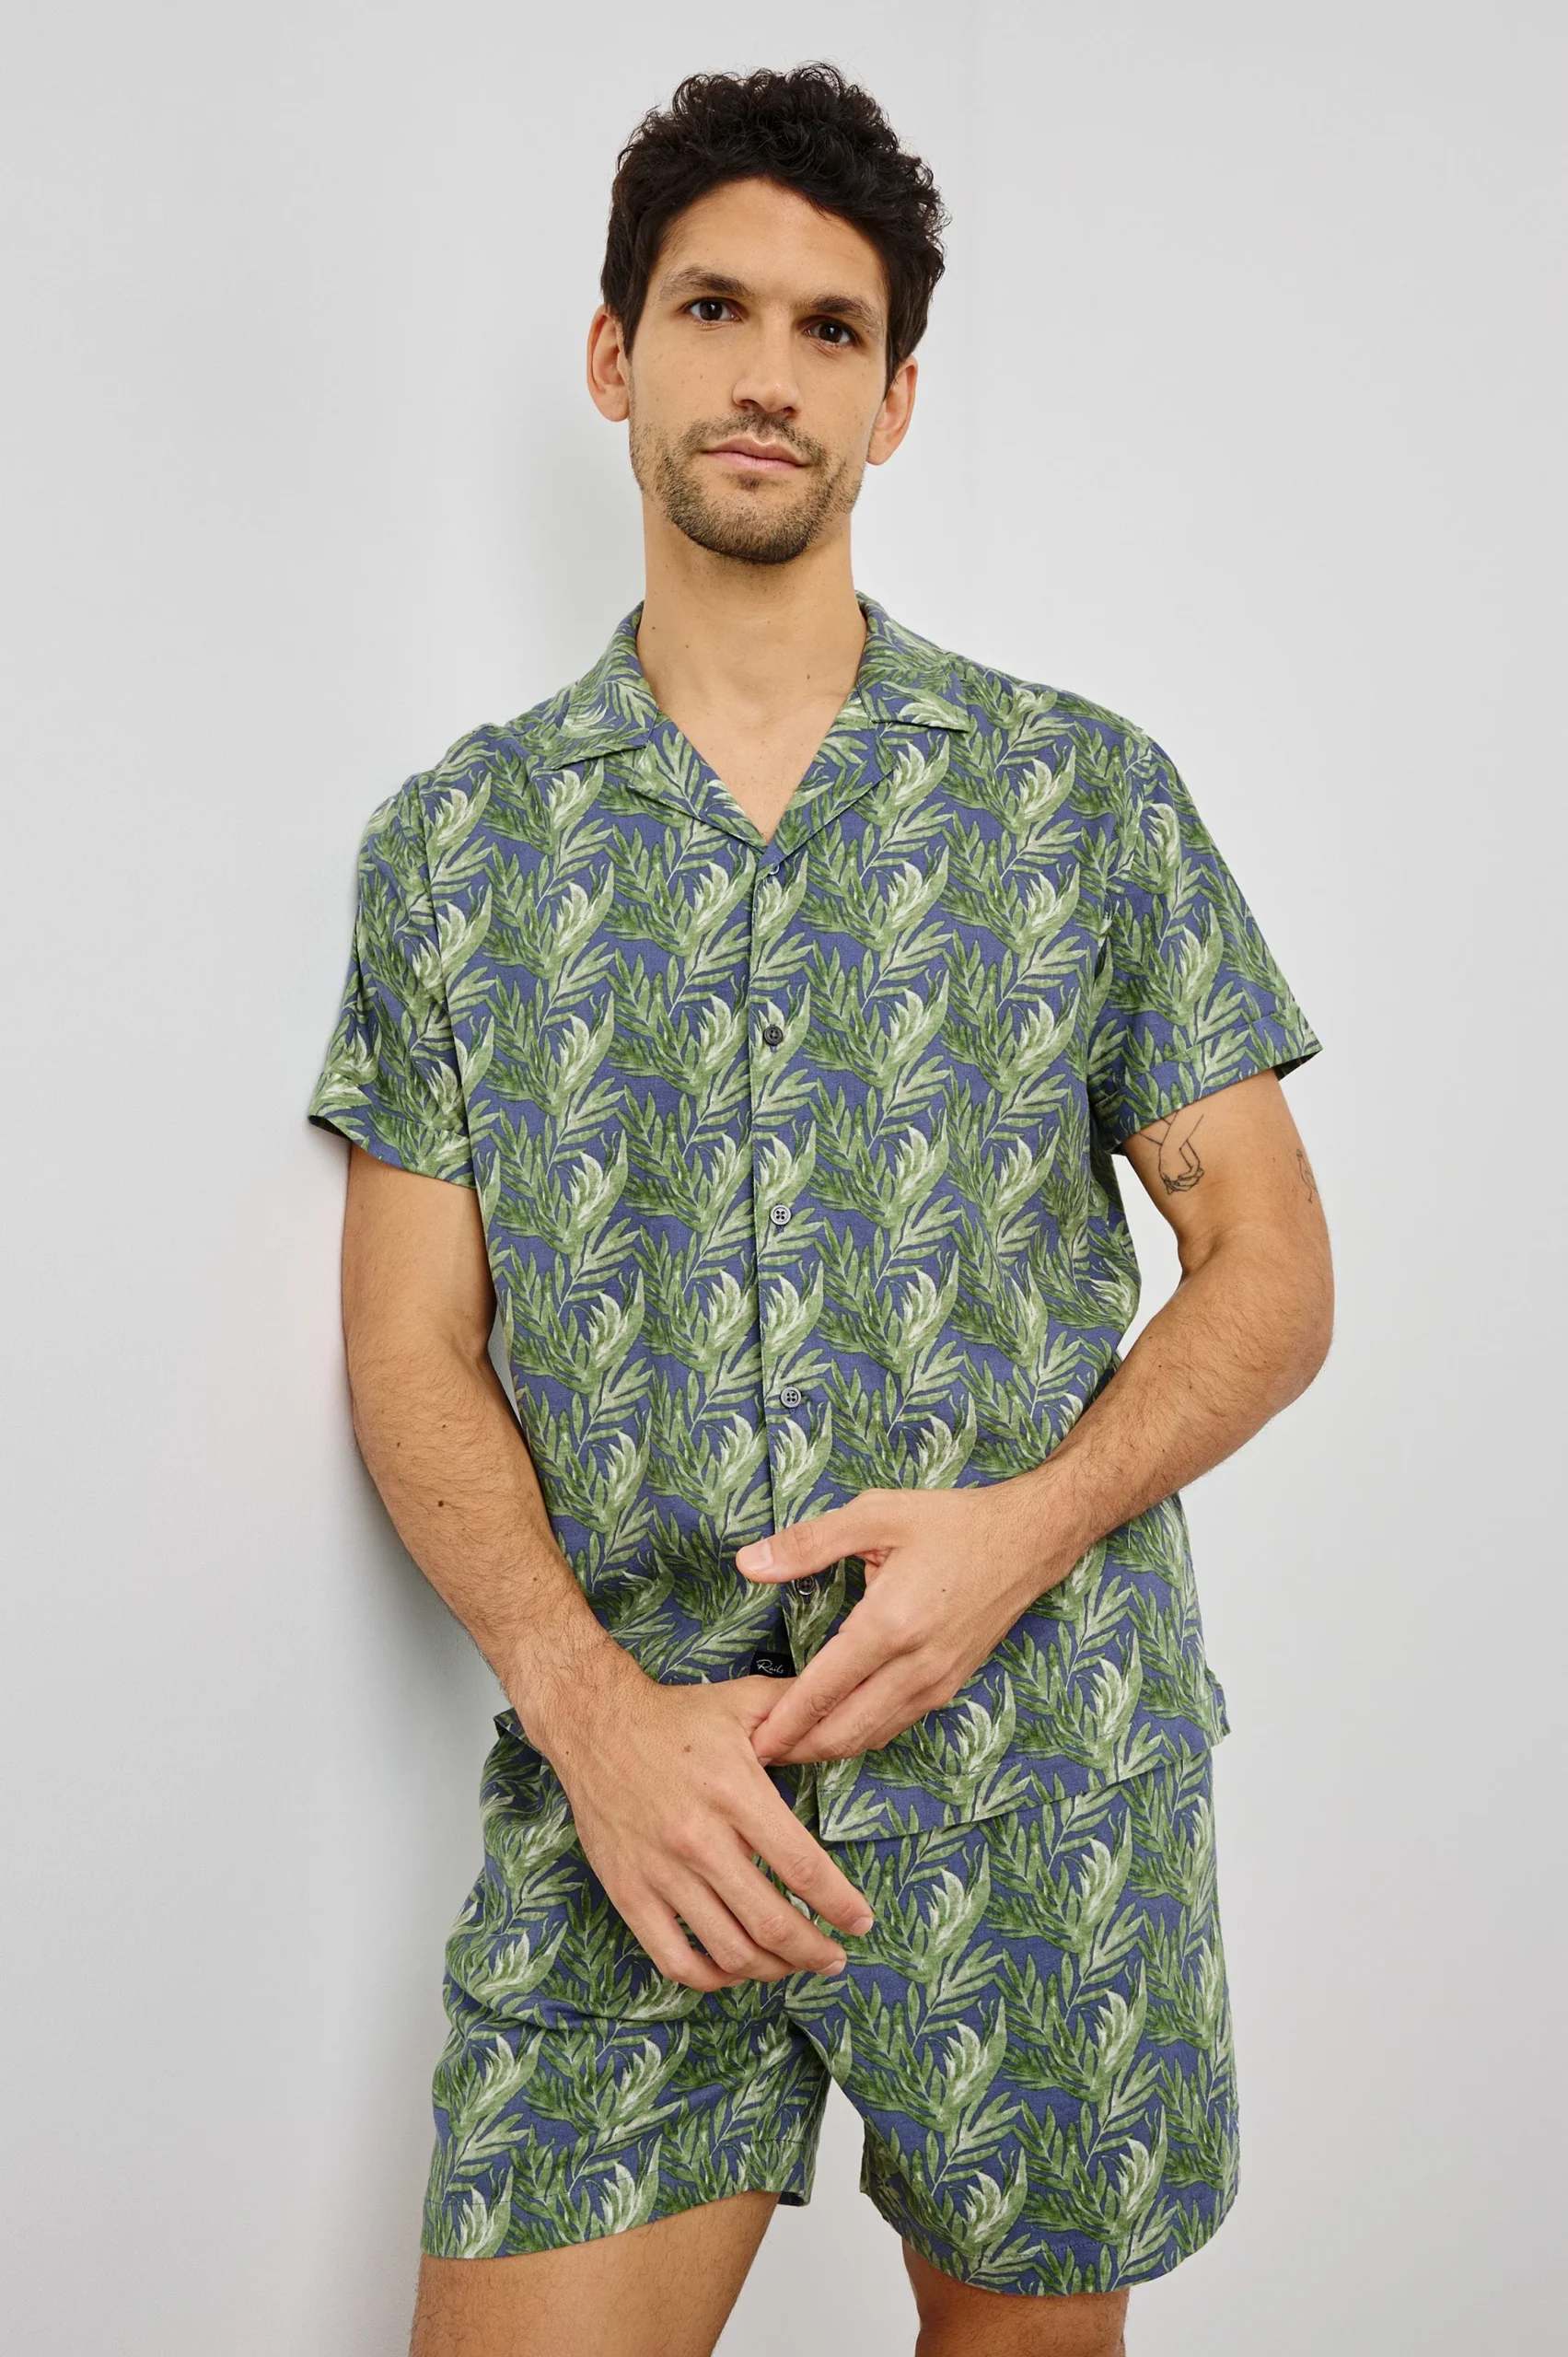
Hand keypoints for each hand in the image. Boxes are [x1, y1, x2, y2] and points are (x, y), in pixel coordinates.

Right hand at [521, 1651, 873, 1990]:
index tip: (860, 1921)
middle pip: (771, 1922)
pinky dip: (712, 1979)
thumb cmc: (676, 1716)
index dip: (839, 1904)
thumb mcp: (744, 1701)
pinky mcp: (628, 1893)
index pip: (801, 1866)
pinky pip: (674, 1960)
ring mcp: (660, 1872)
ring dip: (772, 1970)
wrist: (593, 1723)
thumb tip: (851, 1711)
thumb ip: (801, 1708)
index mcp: (734, 1792)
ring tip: (793, 1965)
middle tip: (835, 1958)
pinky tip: (735, 1969)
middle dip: (815, 1951)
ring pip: (729, 1950)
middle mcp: (698, 1839)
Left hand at [735, 1480, 1071, 1765]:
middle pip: (844, 1731)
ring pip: (871, 1737)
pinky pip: (896, 1726)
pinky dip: (860, 1737)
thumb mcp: (875, 1514)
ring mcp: (936, 1682)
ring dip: (826, 1748)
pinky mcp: (949, 1686)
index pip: (822, 1691)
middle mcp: (916, 1665)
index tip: (748, 1741)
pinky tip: (834, 1729)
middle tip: (756, 1753)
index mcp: (890, 1624)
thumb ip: (808, 1542)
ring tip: (787, 1747)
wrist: (1026, 1540)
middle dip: (797, 1748)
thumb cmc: (951, 1523)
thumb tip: (749, 1563)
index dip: (782, 1722)